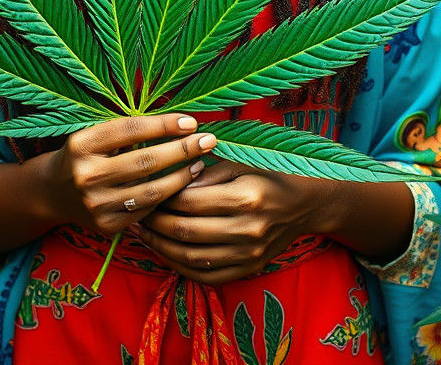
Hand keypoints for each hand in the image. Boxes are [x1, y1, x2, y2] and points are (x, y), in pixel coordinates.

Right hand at [45, 113, 216, 237]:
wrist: (52, 194)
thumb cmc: (85, 155)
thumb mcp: (95, 135)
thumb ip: (128, 130)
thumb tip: (179, 122)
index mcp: (82, 144)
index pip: (129, 130)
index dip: (163, 124)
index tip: (191, 121)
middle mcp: (86, 175)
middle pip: (145, 160)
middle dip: (182, 149)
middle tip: (208, 140)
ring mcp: (96, 204)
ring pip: (151, 190)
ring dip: (182, 176)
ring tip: (200, 163)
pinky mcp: (106, 225)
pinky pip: (146, 210)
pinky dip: (167, 197)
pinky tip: (182, 185)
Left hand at [134, 158, 328, 283]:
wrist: (302, 206)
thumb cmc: (267, 177)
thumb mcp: (239, 164)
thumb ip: (206, 174)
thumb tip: (172, 180)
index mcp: (245, 197)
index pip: (190, 202)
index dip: (163, 198)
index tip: (147, 192)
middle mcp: (247, 229)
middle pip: (187, 231)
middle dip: (155, 223)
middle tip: (138, 214)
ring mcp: (248, 254)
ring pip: (192, 257)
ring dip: (161, 247)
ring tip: (144, 234)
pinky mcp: (248, 269)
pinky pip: (207, 276)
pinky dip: (181, 268)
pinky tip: (166, 253)